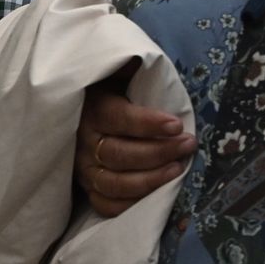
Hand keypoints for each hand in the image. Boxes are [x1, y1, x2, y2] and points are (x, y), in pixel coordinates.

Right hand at [75, 75, 195, 217]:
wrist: (77, 112)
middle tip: (187, 144)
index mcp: (92, 109)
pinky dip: (131, 204)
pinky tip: (157, 193)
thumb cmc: (107, 90)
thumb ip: (129, 67)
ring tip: (178, 169)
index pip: (118, 118)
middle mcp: (84, 141)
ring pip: (115, 183)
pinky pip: (106, 205)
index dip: (148, 124)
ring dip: (150, 180)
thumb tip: (143, 58)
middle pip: (119, 154)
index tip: (176, 124)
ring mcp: (83, 168)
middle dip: (158, 152)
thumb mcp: (114, 73)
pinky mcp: (86, 187)